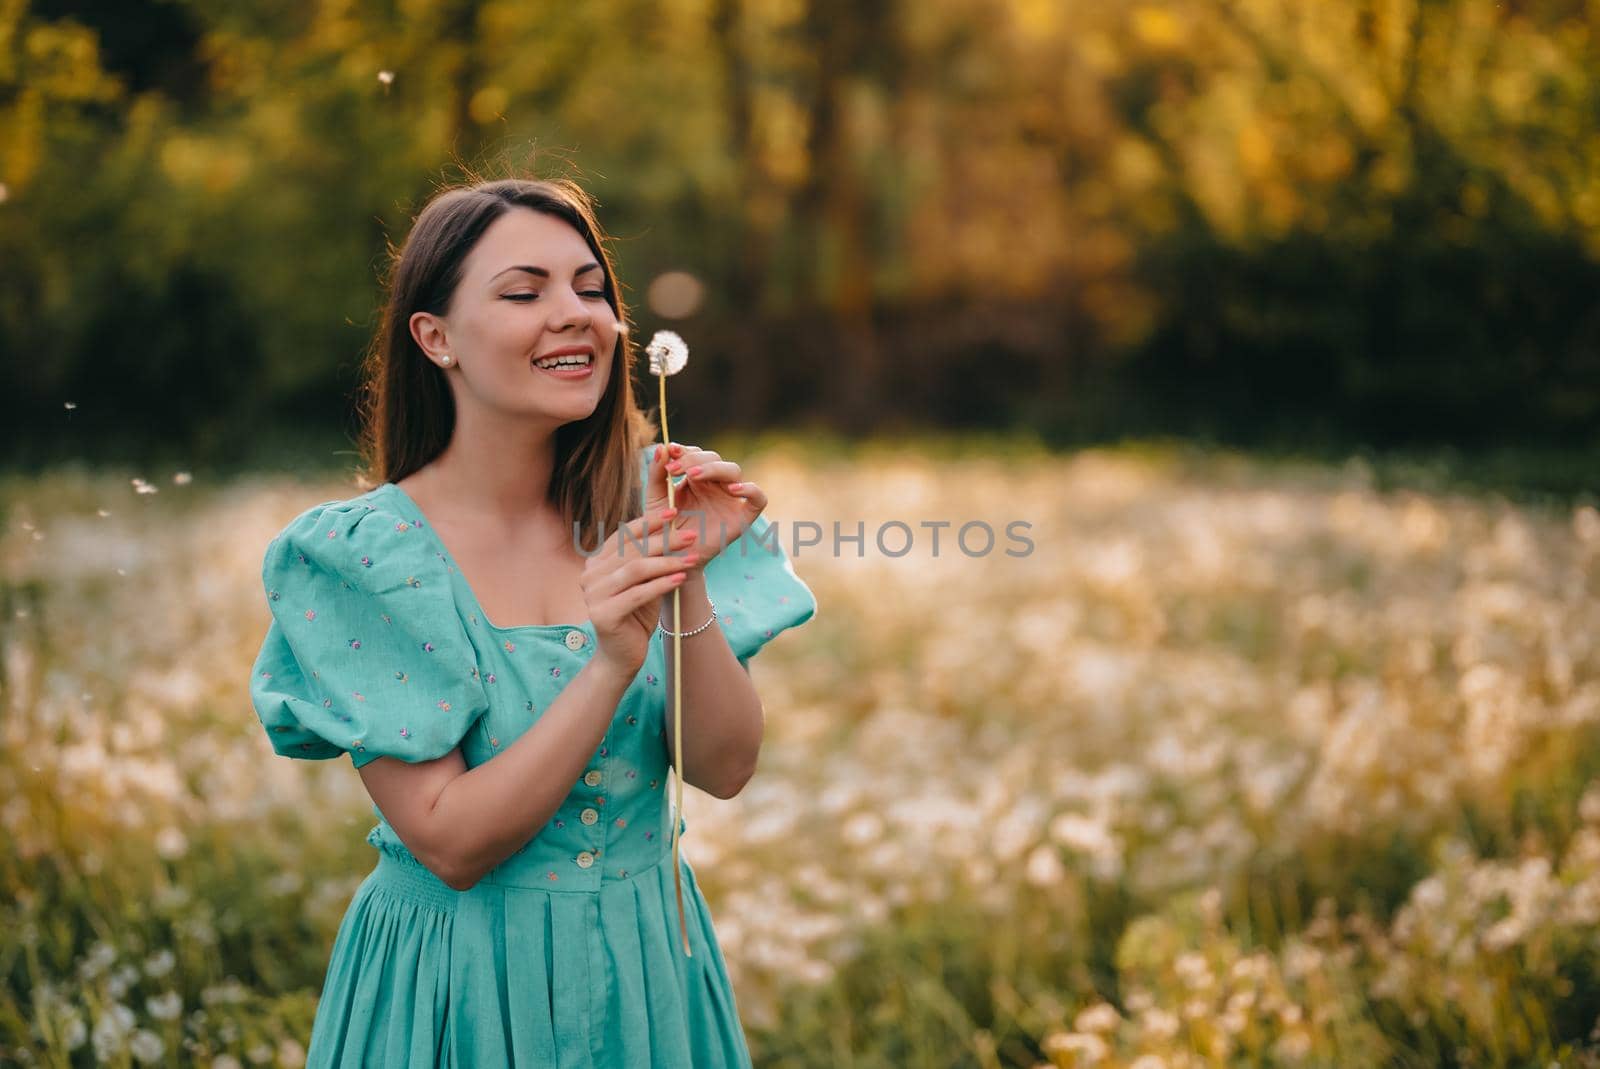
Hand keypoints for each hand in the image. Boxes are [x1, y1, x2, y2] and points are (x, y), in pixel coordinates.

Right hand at [582, 505, 700, 675]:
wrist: (622, 655)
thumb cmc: (636, 615)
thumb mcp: (644, 581)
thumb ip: (649, 558)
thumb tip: (675, 528)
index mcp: (596, 563)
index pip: (623, 535)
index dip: (649, 521)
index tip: (675, 512)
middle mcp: (590, 575)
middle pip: (632, 550)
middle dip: (665, 540)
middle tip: (691, 535)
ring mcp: (593, 595)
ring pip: (635, 569)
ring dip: (667, 562)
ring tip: (692, 559)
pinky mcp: (603, 614)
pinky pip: (638, 593)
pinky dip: (662, 584)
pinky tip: (681, 579)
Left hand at [642, 442, 768, 567]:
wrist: (672, 561)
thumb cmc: (664, 530)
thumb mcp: (655, 499)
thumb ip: (656, 473)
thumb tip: (663, 446)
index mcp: (696, 479)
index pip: (696, 454)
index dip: (685, 450)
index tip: (671, 451)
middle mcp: (715, 486)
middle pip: (715, 458)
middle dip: (695, 459)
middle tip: (675, 468)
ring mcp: (730, 500)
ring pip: (734, 471)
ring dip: (714, 469)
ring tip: (693, 475)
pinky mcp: (743, 517)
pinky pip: (758, 498)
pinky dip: (751, 490)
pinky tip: (732, 490)